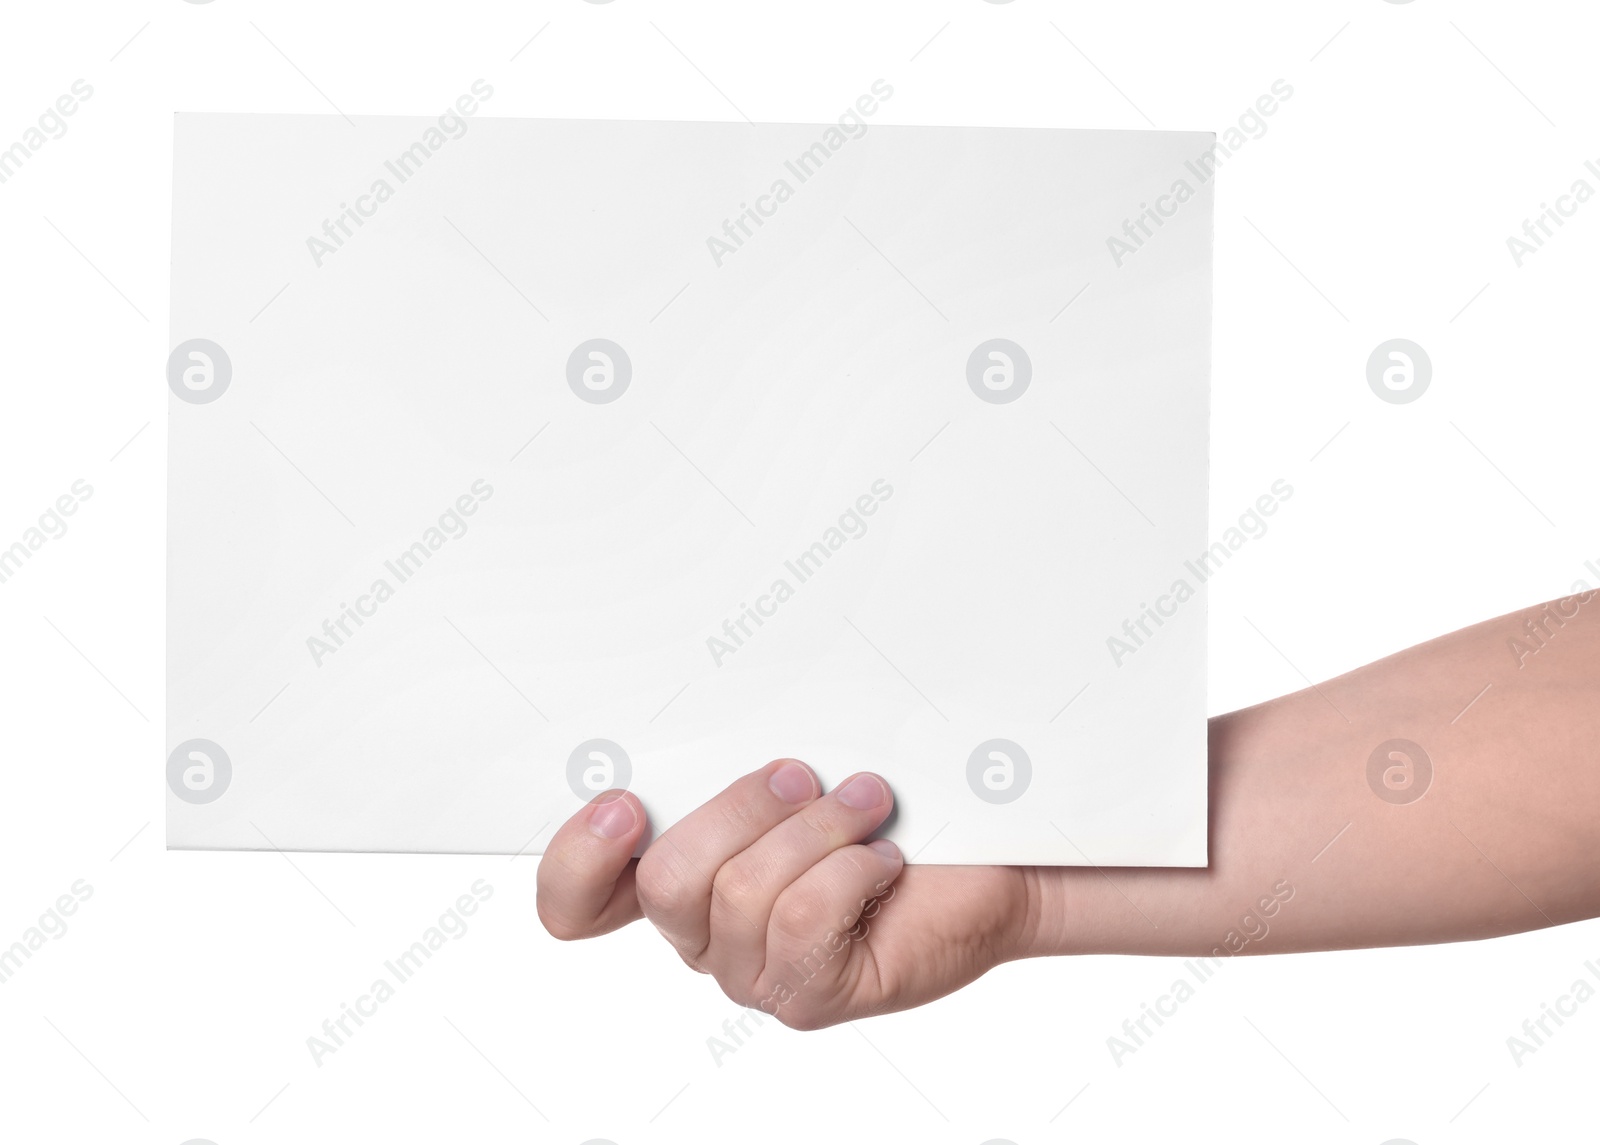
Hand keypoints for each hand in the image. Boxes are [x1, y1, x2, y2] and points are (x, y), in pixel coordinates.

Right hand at [536, 758, 1043, 1028]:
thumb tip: (700, 714)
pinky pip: (804, 920)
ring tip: (868, 805)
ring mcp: (752, 974)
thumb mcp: (797, 766)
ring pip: (744, 892)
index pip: (575, 902)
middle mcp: (701, 934)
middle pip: (666, 880)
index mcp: (676, 874)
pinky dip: (851, 869)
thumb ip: (730, 755)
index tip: (623, 803)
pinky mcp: (810, 996)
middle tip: (800, 775)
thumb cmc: (886, 805)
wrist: (985, 862)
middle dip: (741, 808)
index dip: (577, 861)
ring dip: (817, 828)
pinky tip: (884, 861)